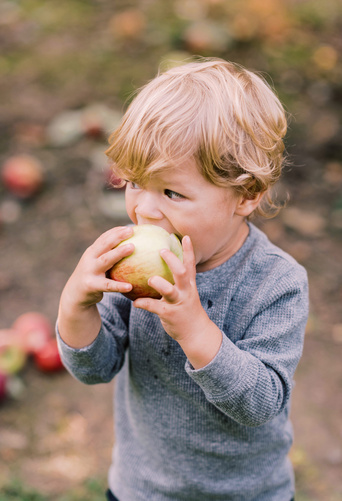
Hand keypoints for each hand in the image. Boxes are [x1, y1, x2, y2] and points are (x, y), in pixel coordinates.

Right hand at [58, 226, 134, 347]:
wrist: (75, 295)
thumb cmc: (93, 277)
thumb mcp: (98, 263)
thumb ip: (109, 255)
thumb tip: (133, 247)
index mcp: (92, 252)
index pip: (104, 238)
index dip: (116, 231)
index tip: (129, 227)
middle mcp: (90, 259)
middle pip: (104, 245)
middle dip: (117, 236)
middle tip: (131, 231)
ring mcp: (89, 271)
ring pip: (105, 260)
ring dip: (118, 253)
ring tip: (132, 247)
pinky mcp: (91, 285)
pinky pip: (108, 285)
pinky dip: (118, 286)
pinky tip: (129, 286)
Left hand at [133, 236, 221, 367]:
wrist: (196, 332)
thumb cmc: (186, 309)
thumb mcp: (186, 293)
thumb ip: (177, 281)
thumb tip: (162, 267)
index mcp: (189, 284)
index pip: (190, 264)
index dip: (188, 249)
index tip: (184, 235)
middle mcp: (185, 291)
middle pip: (181, 272)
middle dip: (172, 260)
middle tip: (161, 250)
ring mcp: (178, 302)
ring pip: (169, 290)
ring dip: (158, 283)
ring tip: (149, 279)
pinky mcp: (170, 314)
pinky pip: (154, 307)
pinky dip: (144, 303)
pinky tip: (135, 302)